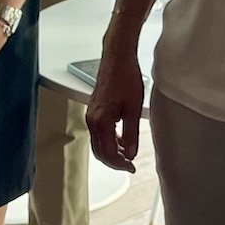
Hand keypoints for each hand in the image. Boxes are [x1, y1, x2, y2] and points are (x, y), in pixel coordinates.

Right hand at [85, 47, 145, 172]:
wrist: (117, 56)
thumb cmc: (126, 77)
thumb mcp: (133, 109)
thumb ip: (131, 134)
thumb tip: (130, 153)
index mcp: (101, 121)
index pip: (108, 153)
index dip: (120, 164)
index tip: (131, 167)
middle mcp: (92, 119)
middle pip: (99, 151)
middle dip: (114, 161)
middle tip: (129, 165)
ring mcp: (91, 114)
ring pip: (98, 142)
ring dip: (111, 151)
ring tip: (127, 154)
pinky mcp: (94, 108)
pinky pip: (99, 131)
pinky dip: (109, 139)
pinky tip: (121, 138)